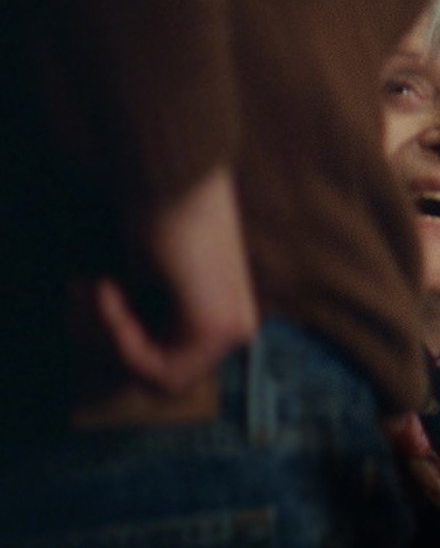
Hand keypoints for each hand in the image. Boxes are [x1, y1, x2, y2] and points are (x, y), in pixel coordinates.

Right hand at [71, 166, 257, 399]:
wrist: (172, 179)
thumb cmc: (158, 217)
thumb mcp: (150, 282)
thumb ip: (147, 322)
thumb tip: (117, 361)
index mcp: (229, 322)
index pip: (165, 369)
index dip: (116, 343)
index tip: (94, 294)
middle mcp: (238, 330)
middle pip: (157, 379)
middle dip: (106, 343)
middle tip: (81, 294)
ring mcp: (232, 331)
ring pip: (151, 376)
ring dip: (106, 332)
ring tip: (94, 284)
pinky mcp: (215, 327)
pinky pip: (150, 364)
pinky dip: (115, 330)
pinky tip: (106, 285)